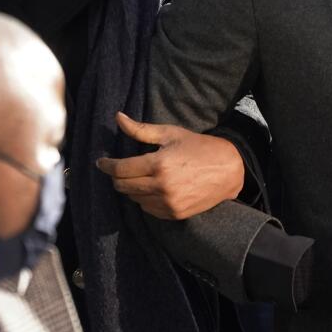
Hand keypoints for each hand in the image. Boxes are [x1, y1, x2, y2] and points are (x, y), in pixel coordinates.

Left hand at [97, 112, 244, 219]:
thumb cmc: (200, 147)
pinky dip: (145, 198)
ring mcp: (168, 203)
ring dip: (132, 187)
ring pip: (134, 198)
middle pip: (123, 186)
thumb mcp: (171, 134)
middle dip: (117, 177)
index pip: (121, 169)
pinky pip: (148, 209)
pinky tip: (154, 188)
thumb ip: (141, 129)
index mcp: (159, 164)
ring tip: (142, 176)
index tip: (101, 162)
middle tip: (121, 169)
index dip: (107, 165)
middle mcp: (161, 186)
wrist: (229, 170)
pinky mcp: (174, 213)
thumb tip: (118, 117)